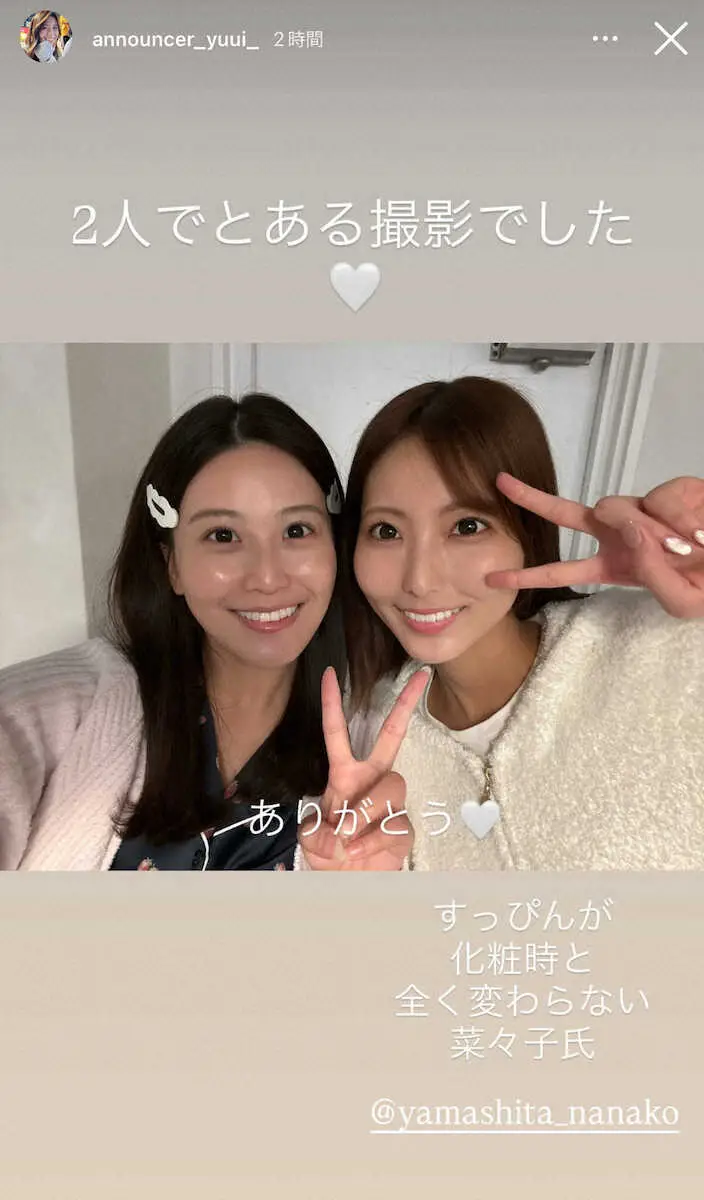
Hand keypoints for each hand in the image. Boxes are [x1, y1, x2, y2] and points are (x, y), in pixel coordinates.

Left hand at [299, 666, 428, 870]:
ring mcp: (392, 803)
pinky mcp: (404, 828)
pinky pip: (395, 825)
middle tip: (418, 679)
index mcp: (344, 774)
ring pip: (391, 787)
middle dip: (405, 705)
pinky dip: (371, 842)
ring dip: (365, 811)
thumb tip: (340, 832)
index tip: (329, 673)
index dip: (332, 704)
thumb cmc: (329, 853)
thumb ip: (316, 831)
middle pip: (393, 737)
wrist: (347, 884)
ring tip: (346, 837)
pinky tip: (359, 853)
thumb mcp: (310, 839)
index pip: (336, 733)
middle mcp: (372, 780)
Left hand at [485, 473, 703, 617]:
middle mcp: (620, 533)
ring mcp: (643, 509)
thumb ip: (653, 574)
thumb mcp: (683, 600)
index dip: (528, 574)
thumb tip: (630, 527)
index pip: (563, 570)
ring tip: (684, 548)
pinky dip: (683, 518)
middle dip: (532, 499)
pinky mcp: (670, 491)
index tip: (492, 577)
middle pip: (567, 514)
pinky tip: (700, 531)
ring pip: (616, 508)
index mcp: (615, 565)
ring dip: (645, 531)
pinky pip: (661, 499)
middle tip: (500, 484)